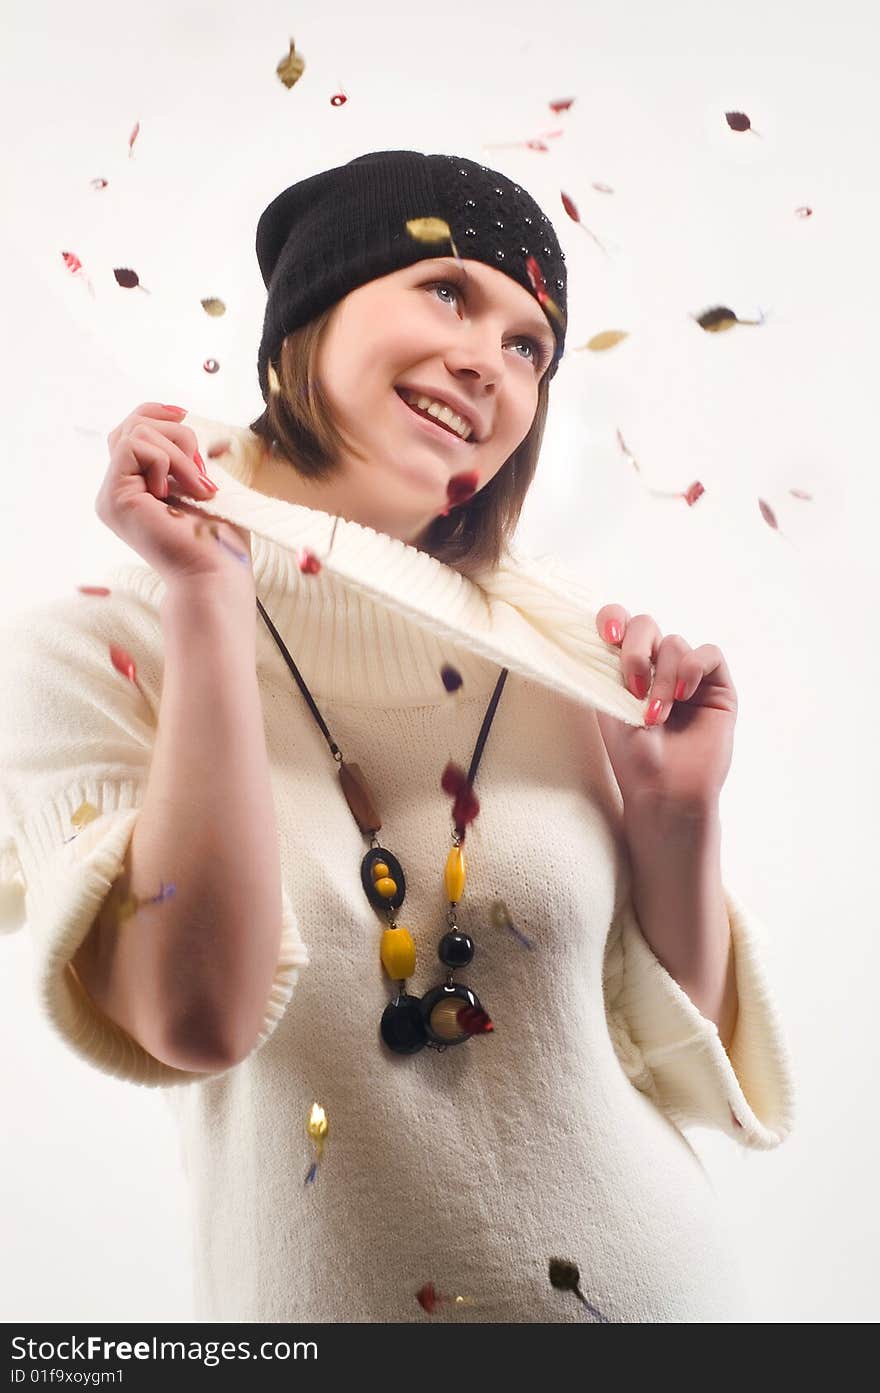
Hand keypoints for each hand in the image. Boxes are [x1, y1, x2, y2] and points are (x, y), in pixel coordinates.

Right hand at [95, 402, 253, 593]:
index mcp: (136, 488)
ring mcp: (112, 496)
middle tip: (203, 472)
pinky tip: (181, 491)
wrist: (216, 574)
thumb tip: (179, 417)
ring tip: (199, 487)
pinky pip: (133, 447)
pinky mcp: (114, 498)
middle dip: (176, 434)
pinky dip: (167, 460)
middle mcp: (118, 492)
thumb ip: (184, 453)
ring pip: (134, 432)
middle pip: (131, 425)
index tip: (185, 414)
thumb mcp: (203, 482)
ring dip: (178, 453)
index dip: (156, 413)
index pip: (132, 431)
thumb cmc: (219, 539)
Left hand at [593, 604, 737, 816]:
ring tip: (657, 715)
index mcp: (625, 670)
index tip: (608, 634)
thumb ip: (608, 666)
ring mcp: (687, 676)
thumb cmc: (633, 756)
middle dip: (636, 650)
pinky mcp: (717, 687)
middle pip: (646, 624)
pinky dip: (692, 668)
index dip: (613, 617)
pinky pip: (708, 654)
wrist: (663, 790)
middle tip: (633, 688)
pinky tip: (684, 696)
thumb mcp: (608, 705)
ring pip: (674, 643)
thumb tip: (608, 630)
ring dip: (663, 678)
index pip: (619, 624)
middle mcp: (656, 668)